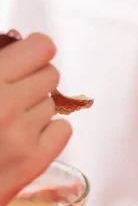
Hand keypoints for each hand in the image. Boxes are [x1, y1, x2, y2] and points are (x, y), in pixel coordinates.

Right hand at [0, 30, 72, 205]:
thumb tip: (11, 41)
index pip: (41, 48)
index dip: (33, 50)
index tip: (25, 55)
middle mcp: (7, 106)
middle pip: (51, 75)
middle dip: (32, 78)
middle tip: (10, 89)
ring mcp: (22, 137)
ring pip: (52, 104)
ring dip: (34, 106)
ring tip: (5, 119)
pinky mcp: (33, 163)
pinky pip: (63, 129)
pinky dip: (47, 130)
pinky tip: (22, 135)